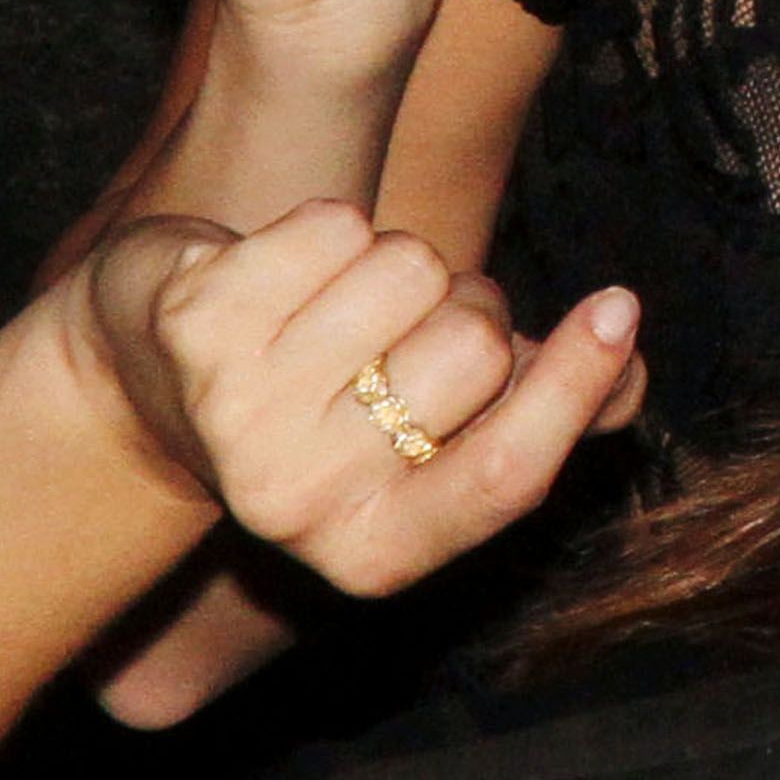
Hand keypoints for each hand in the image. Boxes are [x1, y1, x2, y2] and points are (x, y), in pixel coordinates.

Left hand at [71, 204, 645, 598]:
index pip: (505, 476)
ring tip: (340, 306)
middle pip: (473, 347)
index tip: (620, 306)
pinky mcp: (198, 320)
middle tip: (410, 328)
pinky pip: (340, 225)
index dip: (573, 388)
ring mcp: (236, 414)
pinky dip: (332, 227)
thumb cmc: (326, 408)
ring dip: (397, 264)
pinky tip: (284, 273)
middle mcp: (295, 504)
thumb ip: (545, 415)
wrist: (145, 384)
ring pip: (412, 270)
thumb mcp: (431, 442)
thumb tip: (634, 374)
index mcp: (370, 554)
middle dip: (468, 307)